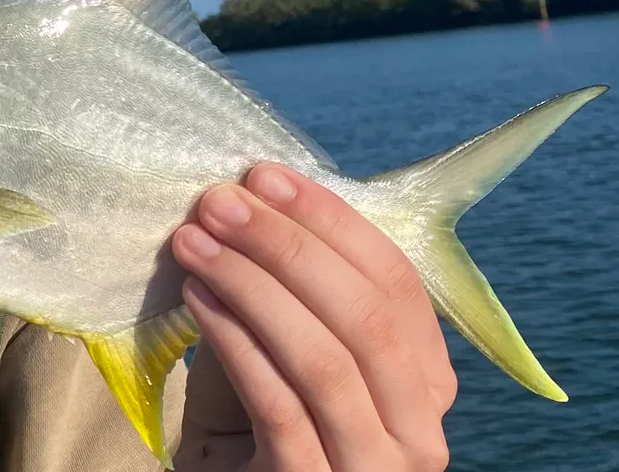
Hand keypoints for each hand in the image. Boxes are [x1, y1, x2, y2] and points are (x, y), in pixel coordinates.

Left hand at [169, 164, 456, 471]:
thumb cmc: (254, 428)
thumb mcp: (277, 353)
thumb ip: (281, 293)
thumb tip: (244, 205)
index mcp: (424, 383)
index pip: (396, 283)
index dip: (331, 221)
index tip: (264, 176)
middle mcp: (418, 433)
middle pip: (367, 317)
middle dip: (287, 245)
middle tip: (220, 201)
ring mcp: (371, 469)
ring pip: (325, 360)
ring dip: (252, 285)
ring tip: (193, 242)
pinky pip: (278, 406)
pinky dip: (235, 342)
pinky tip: (195, 299)